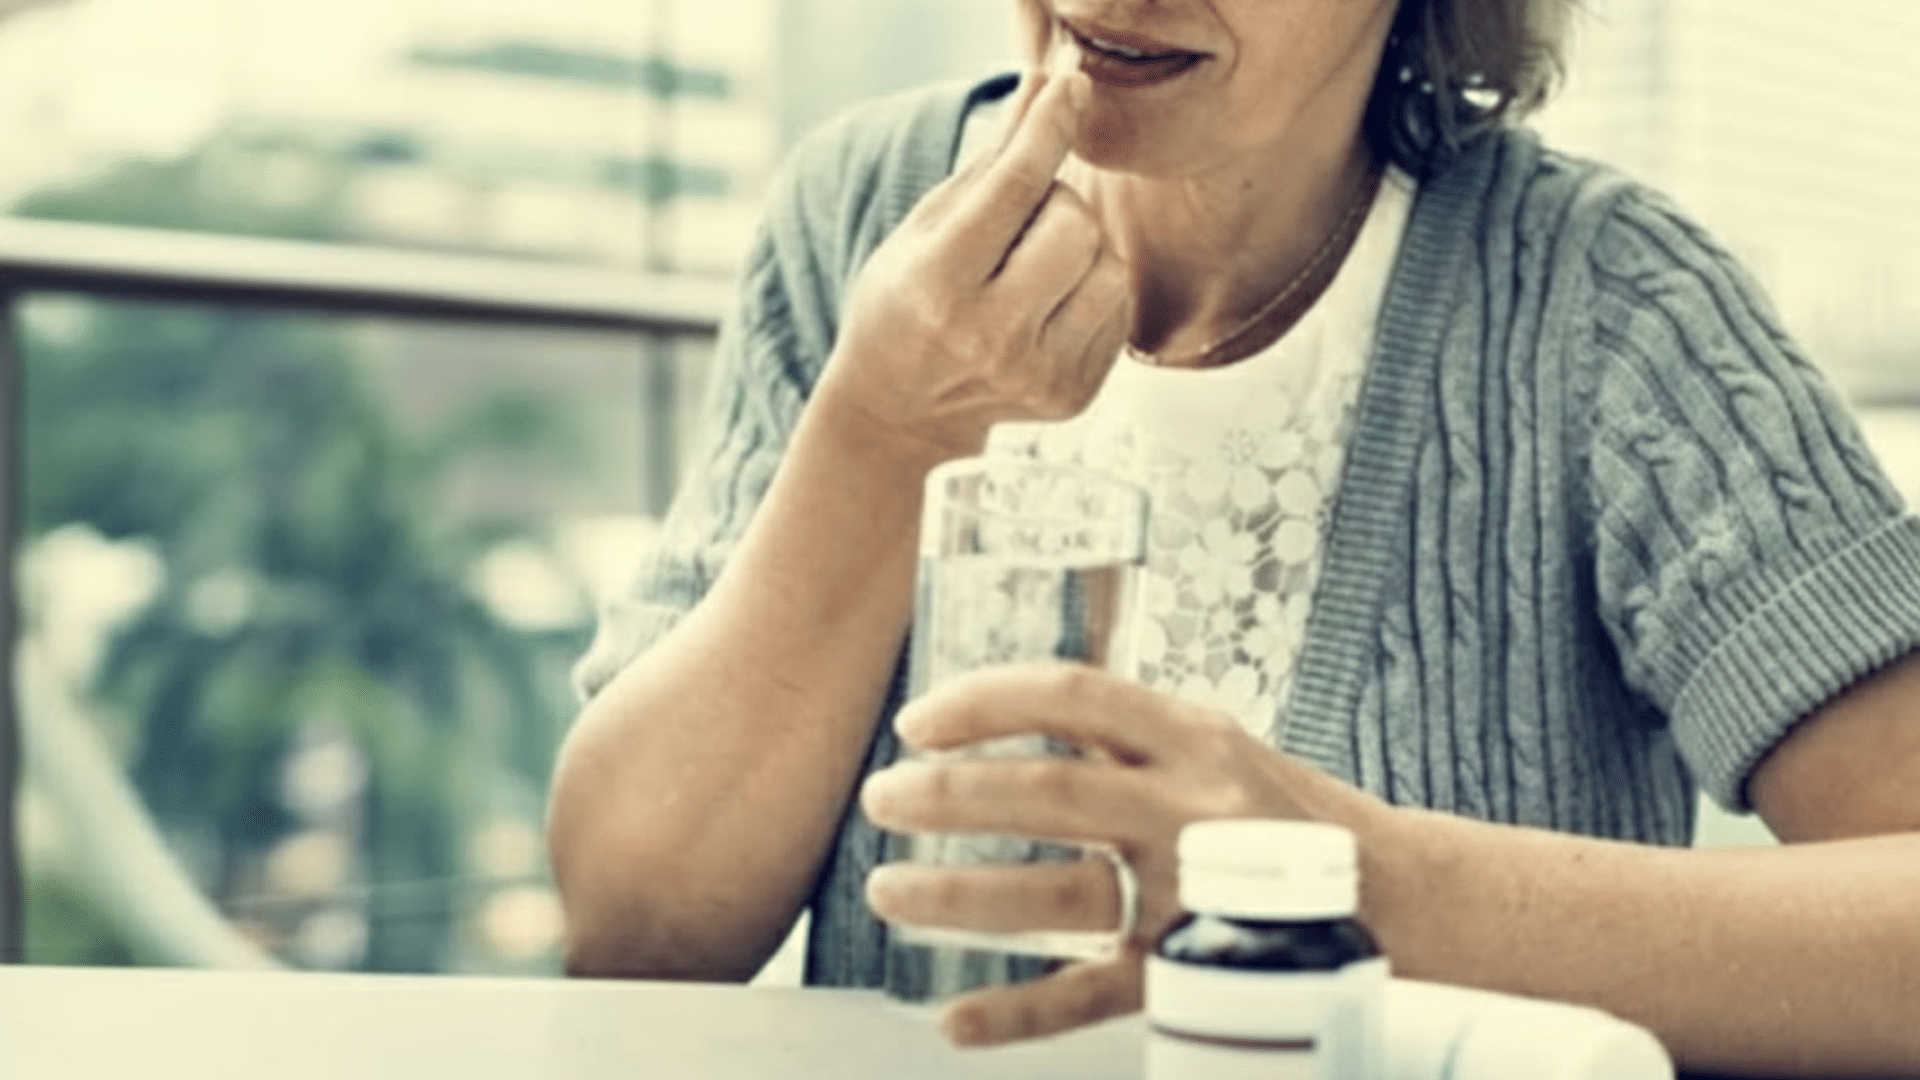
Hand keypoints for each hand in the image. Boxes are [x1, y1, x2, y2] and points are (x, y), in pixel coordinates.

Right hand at [816, 54, 1132, 458]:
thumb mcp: (927, 228)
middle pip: (1076, 223)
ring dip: (1081, 251)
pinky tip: (1047, 307)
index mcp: (940, 284)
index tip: (1071, 83)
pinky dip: (1089, 292)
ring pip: (1110, 266)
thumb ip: (992, 160)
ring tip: (1035, 269)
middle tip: (1021, 224)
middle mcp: (990, 336)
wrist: (898, 411)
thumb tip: (1045, 81)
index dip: (1050, 125)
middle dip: (1056, 205)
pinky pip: (1117, 309)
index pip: (1017, 184)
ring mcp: (1036, 374)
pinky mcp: (1071, 396)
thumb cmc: (906, 303)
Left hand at [859, 663, 1387, 1045]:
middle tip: (880, 799)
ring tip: (887, 891)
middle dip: (946, 795)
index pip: (1071, 694)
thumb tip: (1001, 713)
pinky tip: (956, 1022)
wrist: (1403, 902)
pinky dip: (1018, 1014)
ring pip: (1056, 896)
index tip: (916, 721)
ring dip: (957, 896)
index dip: (981, 701)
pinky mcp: (1194, 972)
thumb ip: (1123, 733)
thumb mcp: (1214, 746)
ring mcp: (1192, 895)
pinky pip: (1092, 998)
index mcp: (1193, 736)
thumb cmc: (1282, 815)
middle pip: (1047, 792)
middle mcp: (1192, 808)